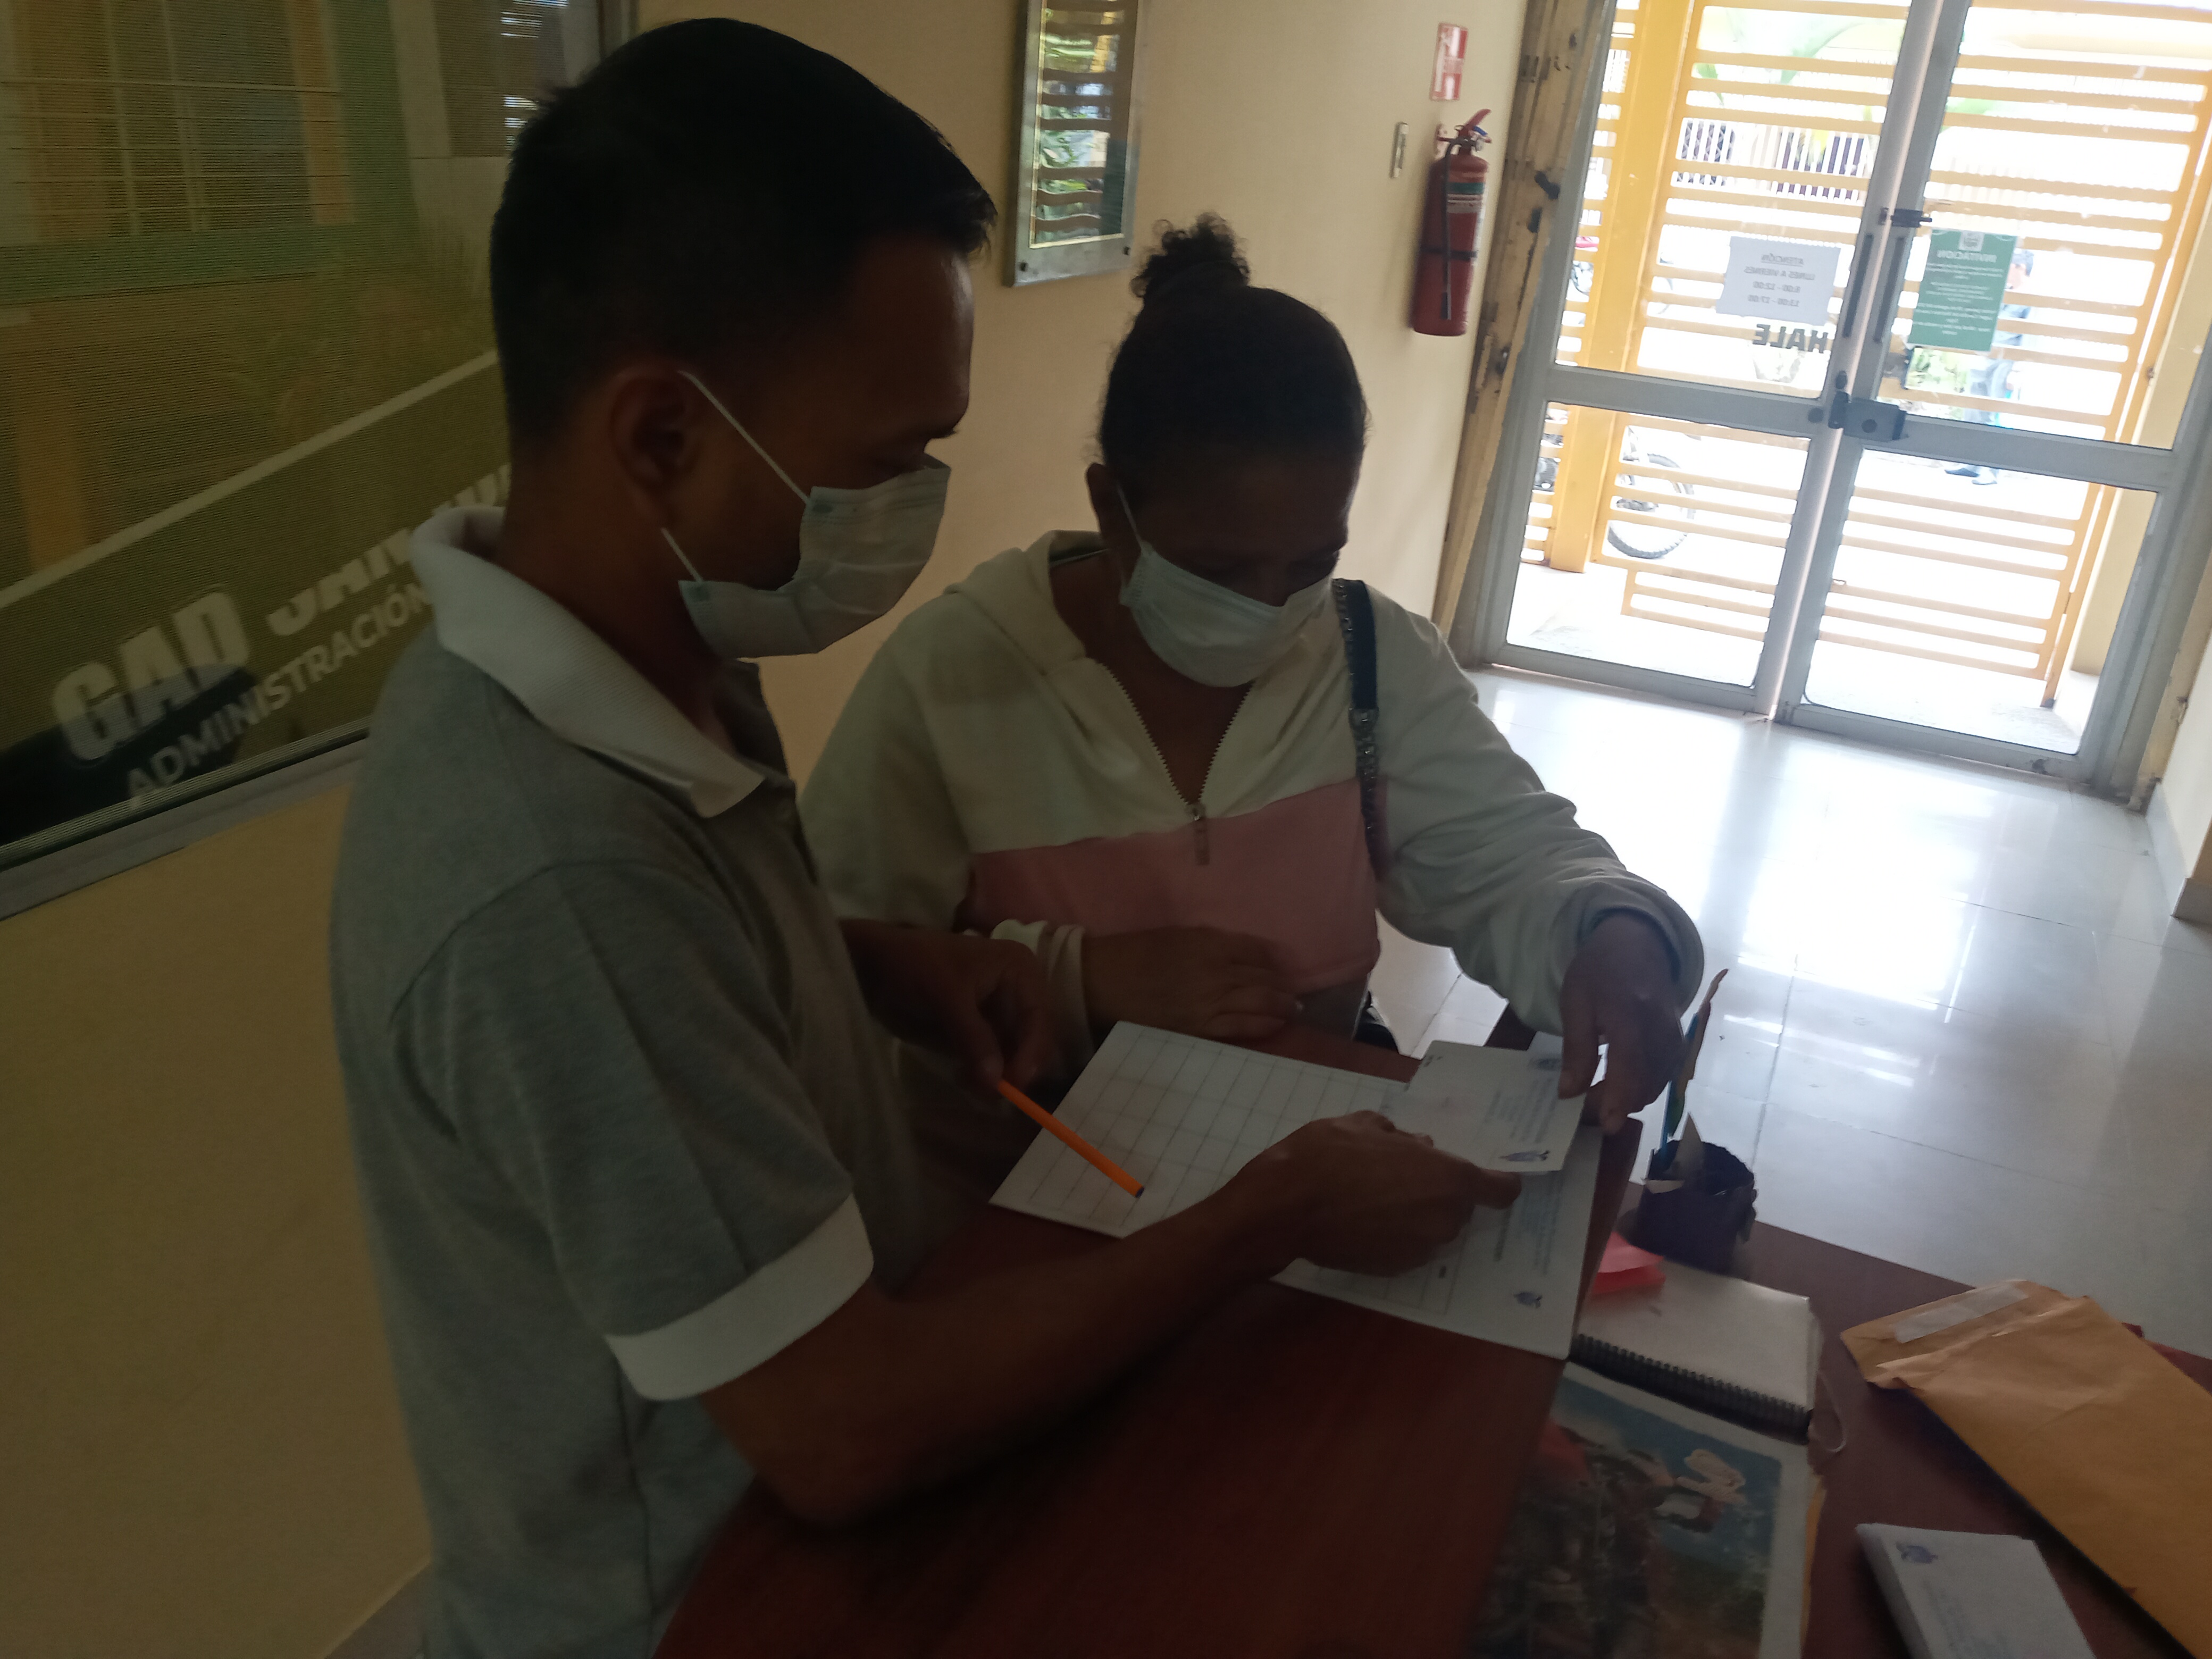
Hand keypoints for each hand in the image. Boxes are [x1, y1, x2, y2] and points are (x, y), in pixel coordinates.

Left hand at [839, 920, 1054, 1091]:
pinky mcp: (979, 1031)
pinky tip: (964, 1079)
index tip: (1015, 1083)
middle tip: (991, 1093)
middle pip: (1031, 1039)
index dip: (1031, 1052)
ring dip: (996, 1075)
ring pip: (1012, 1054)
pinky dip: (981, 1074)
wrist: (873, 965)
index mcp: (1019, 970)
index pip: (1038, 1017)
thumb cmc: (914, 966)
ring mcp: (998, 1013)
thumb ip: (973, 1039)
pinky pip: (991, 1060)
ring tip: (970, 1085)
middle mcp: (1017, 991)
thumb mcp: (946, 998)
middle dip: (1014, 1066)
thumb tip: (995, 1083)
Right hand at [1083, 926, 1300, 1040]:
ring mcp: (1209, 1003)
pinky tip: (1274, 1025)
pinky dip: (1262, 1026)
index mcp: (1209, 943)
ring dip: (1281, 1007)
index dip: (1274, 960)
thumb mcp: (1178, 935)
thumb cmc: (1136, 953)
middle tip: (1296, 992)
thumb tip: (1245, 954)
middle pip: (1263, 979)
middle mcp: (1216, 972)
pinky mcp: (1199, 1029)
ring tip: (1293, 1010)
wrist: (1103, 983)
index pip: (1257, 951)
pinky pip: (1239, 1028)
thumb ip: (1213, 944)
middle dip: (1284, 986)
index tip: (1284, 966)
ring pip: (1259, 1004)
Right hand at [1228, 1111, 1519, 1276]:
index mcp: (1449, 1178)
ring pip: (1433, 1226)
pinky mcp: (1395, 1268)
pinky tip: (1363, 1218)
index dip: (1499, 1182)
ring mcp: (1421, 1248)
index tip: (1489, 1176)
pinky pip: (1408, 1245)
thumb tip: (1419, 1148)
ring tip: (1377, 1196)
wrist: (1286, 1207)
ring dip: (1418, 1213)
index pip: (1502, 1189)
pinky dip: (1396, 1234)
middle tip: (1405, 1176)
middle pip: (1461, 1206)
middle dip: (1442, 1192)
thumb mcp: (1366, 1125)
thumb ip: (1402, 1138)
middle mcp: (1445, 1218)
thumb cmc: (1329, 1154)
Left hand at [1559, 912, 1686, 1133]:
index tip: (1602, 1126)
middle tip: (1587, 1105)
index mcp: (1630, 1020)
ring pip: (1658, 1083)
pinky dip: (1646, 1084)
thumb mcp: (1575, 1004)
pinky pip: (1667, 1072)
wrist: (1637, 943)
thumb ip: (1576, 1050)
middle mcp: (1659, 1032)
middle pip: (1645, 1086)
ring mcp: (1674, 1036)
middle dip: (1618, 1104)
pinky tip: (1623, 1081)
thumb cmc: (1599, 970)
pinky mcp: (1680, 1038)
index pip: (1629, 1075)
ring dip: (1631, 1096)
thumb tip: (1569, 1094)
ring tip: (1600, 1092)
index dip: (1616, 1105)